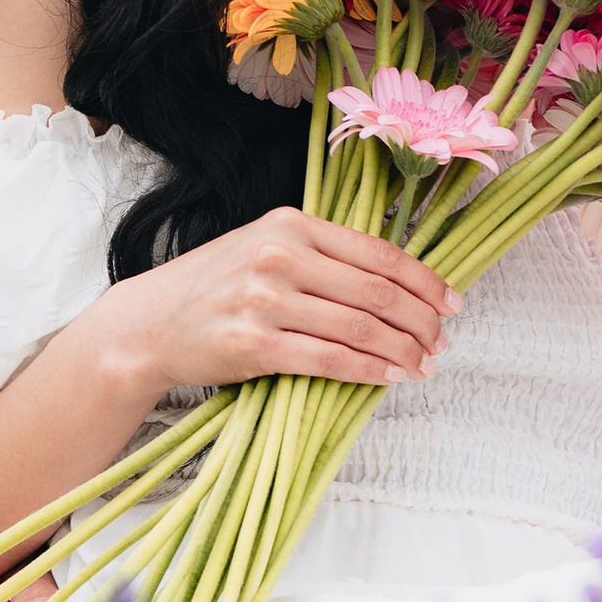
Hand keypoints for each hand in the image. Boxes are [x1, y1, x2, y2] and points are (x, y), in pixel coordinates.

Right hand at [88, 205, 459, 401]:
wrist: (149, 323)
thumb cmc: (216, 286)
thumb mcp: (266, 246)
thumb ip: (322, 253)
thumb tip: (395, 278)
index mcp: (291, 224)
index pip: (378, 253)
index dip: (424, 281)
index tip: (452, 303)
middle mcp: (280, 256)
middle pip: (376, 291)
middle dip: (421, 320)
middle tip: (443, 341)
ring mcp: (265, 300)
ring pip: (359, 327)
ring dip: (402, 350)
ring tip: (424, 364)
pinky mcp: (254, 345)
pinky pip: (328, 359)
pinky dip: (368, 370)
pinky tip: (391, 377)